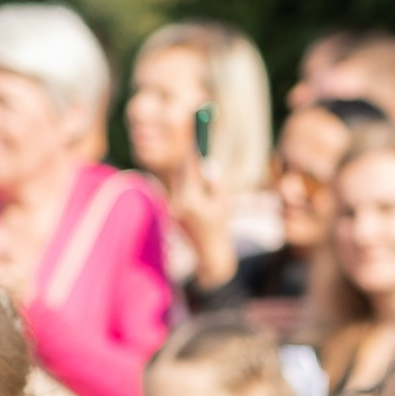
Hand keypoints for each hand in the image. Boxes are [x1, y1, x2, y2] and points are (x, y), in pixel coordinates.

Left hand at [168, 154, 237, 290]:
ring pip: (179, 184)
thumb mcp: (222, 203)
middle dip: (188, 162)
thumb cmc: (220, 227)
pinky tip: (197, 203)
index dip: (191, 153)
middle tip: (195, 149)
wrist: (208, 253)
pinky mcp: (172, 213)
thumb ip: (215, 183)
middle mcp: (178, 203)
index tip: (194, 141)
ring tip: (202, 191)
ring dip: (189, 178)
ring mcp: (173, 208)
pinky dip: (186, 190)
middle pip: (180, 174)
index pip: (188, 169)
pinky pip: (178, 194)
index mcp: (191, 199)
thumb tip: (207, 163)